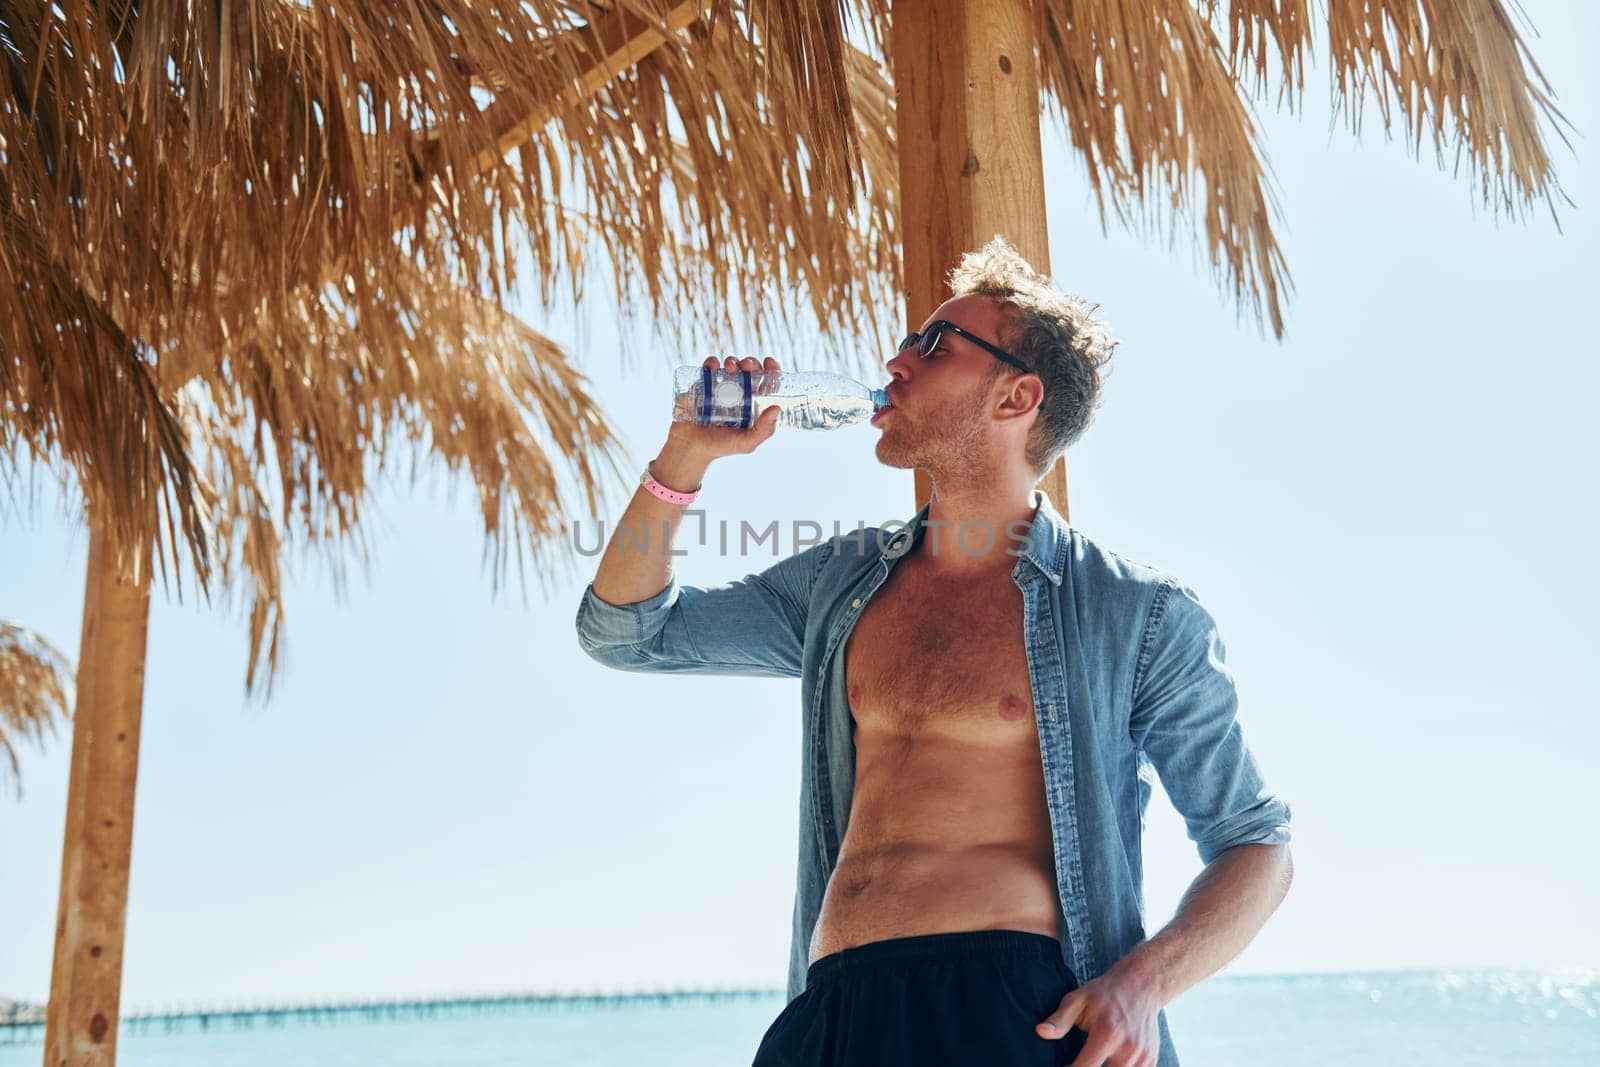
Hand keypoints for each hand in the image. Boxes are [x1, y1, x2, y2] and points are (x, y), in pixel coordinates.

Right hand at [665, 355, 781, 463]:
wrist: (690, 446)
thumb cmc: (720, 446)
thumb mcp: (746, 443)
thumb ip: (764, 430)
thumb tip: (777, 407)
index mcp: (753, 403)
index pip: (767, 383)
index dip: (771, 370)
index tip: (769, 362)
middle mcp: (739, 393)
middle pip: (750, 370)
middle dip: (751, 363)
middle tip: (747, 365)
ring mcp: (720, 387)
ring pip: (730, 366)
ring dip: (733, 361)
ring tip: (730, 367)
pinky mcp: (702, 384)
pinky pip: (709, 368)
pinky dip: (712, 362)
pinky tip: (713, 366)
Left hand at [1036, 966, 1162, 1066]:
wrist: (1140, 986)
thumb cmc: (1105, 993)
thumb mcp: (1078, 999)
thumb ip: (1060, 1020)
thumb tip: (1040, 1032)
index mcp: (1107, 1034)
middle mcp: (1128, 1048)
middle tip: (1078, 1063)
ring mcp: (1142, 1056)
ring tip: (1093, 1060)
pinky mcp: (1150, 1061)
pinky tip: (1109, 1062)